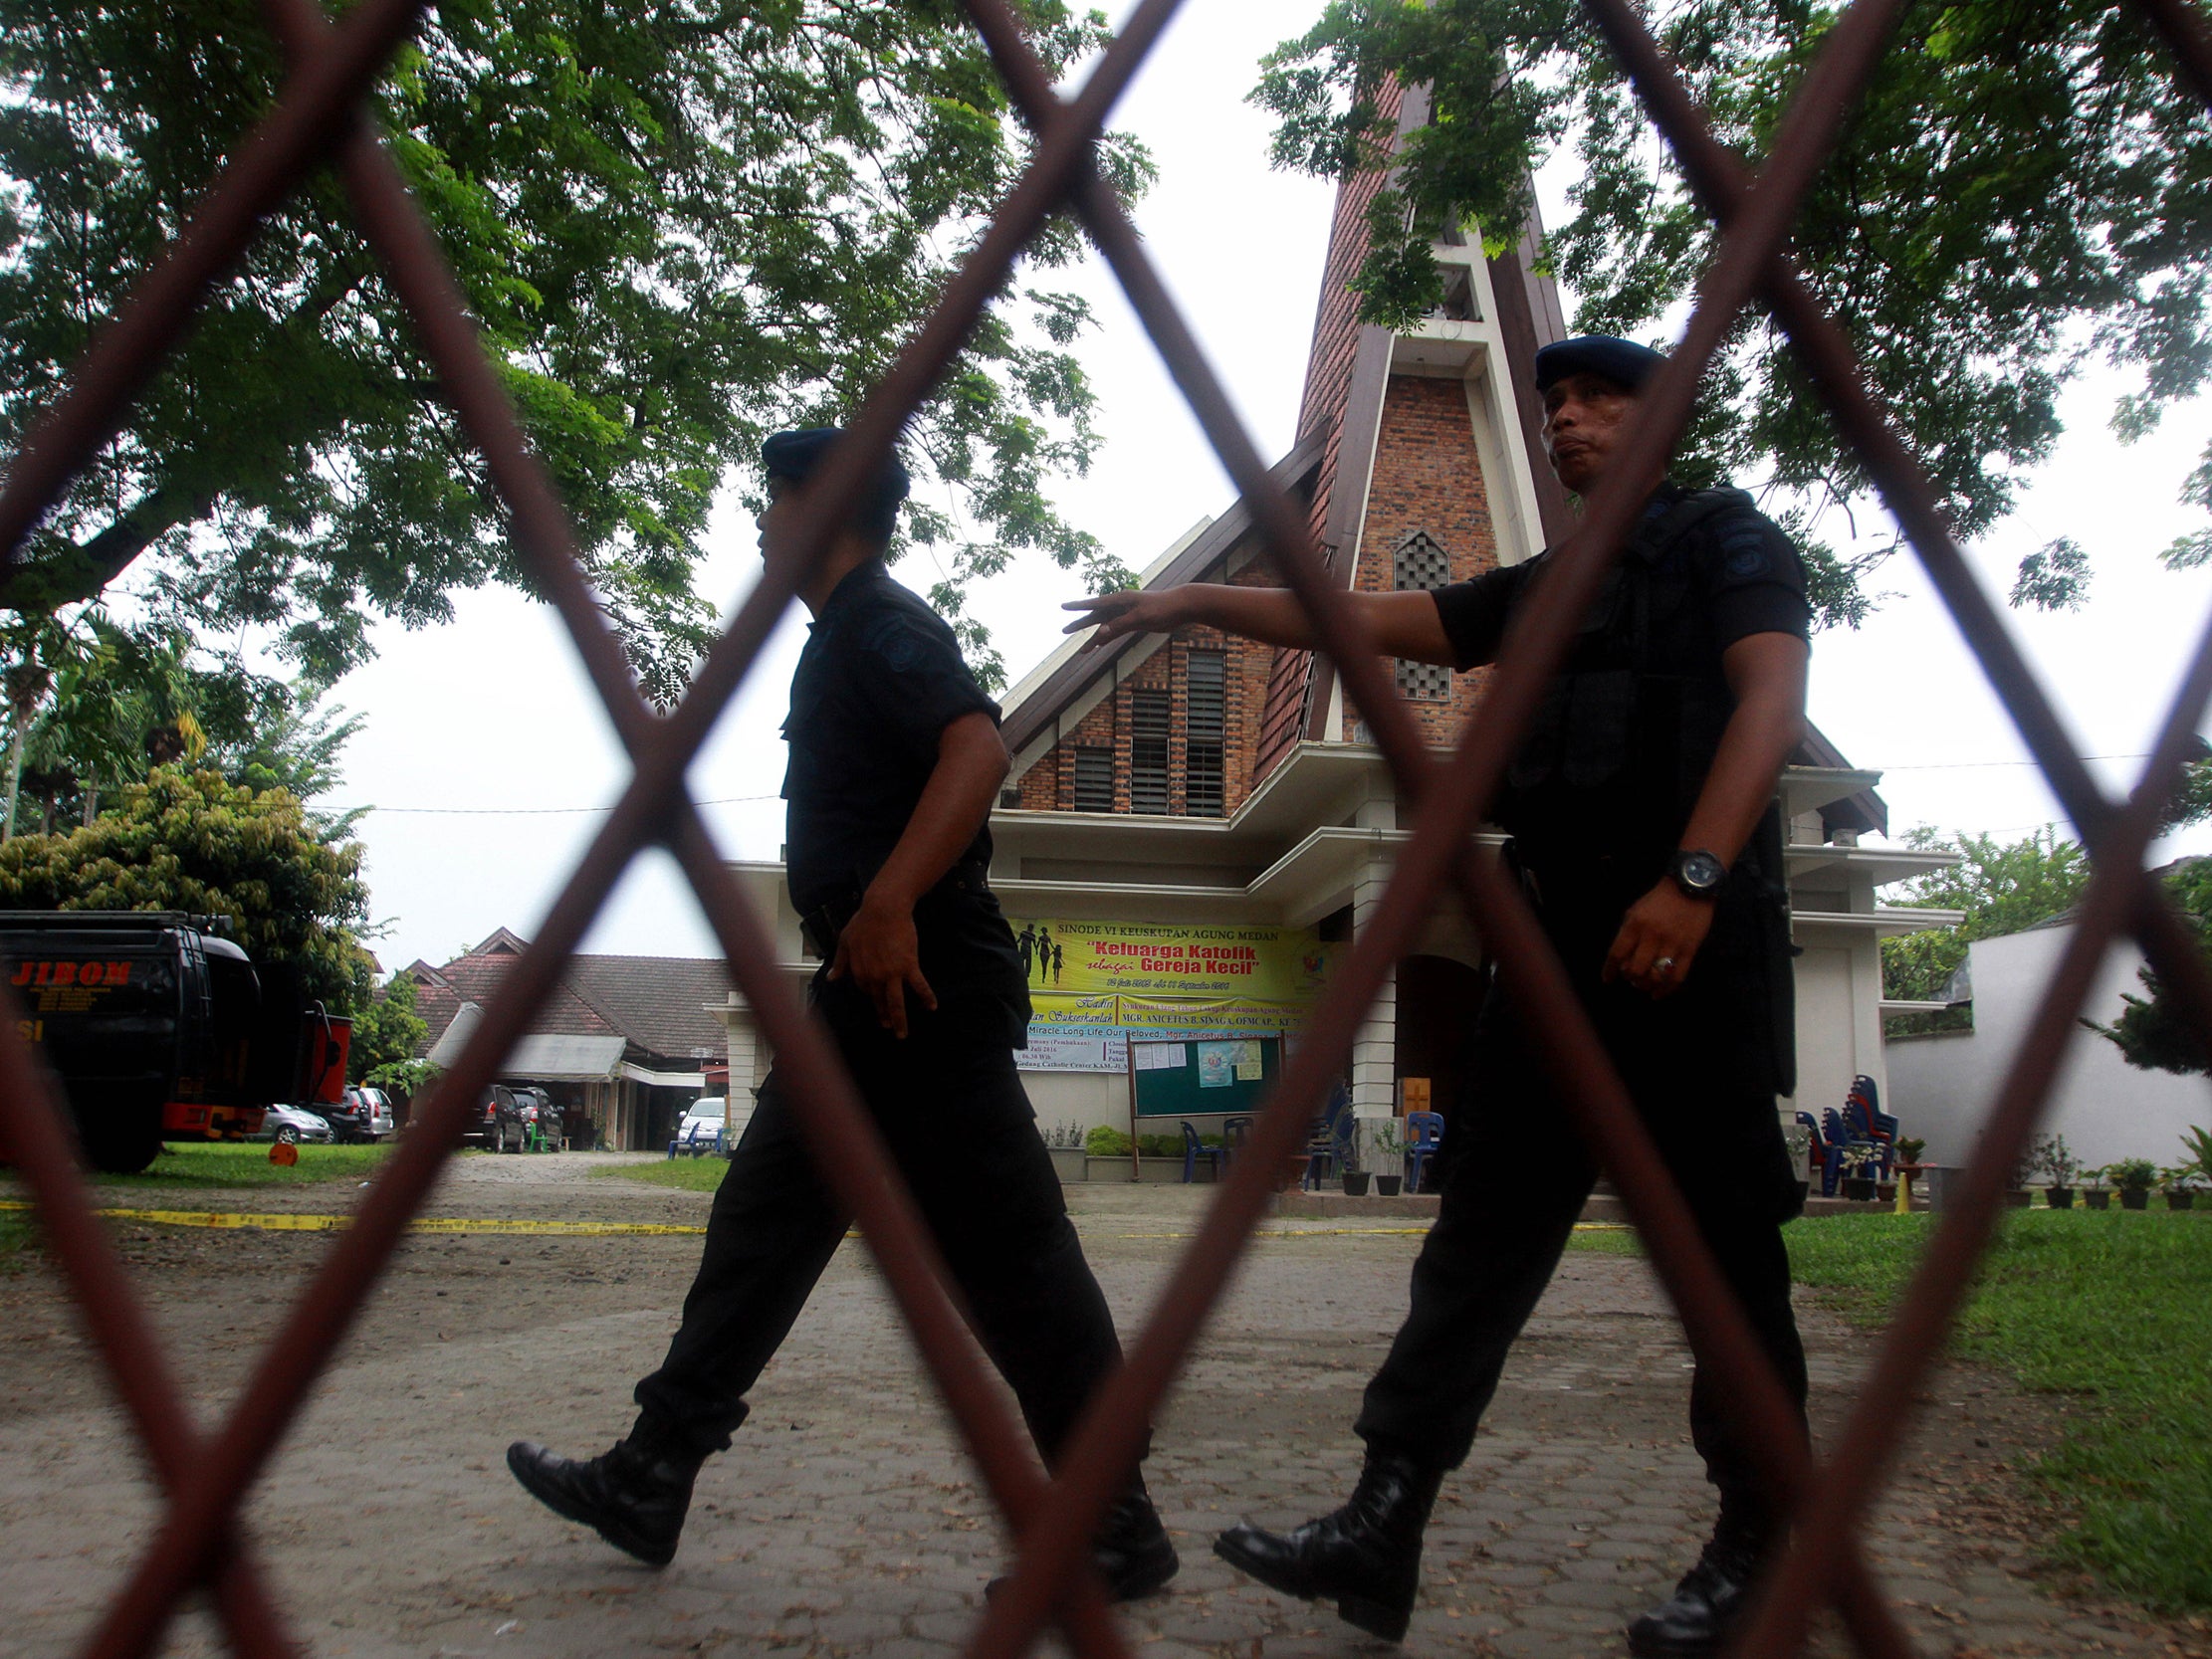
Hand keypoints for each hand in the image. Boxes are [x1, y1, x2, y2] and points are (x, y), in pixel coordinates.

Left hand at [827, 890, 937, 1037]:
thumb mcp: (845, 941)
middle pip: (879, 1001)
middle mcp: (874, 977)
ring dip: (900, 1020)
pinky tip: (932, 1007)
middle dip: (884, 1016)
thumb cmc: (863, 922)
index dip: (872, 994)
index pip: (866, 989)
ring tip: (902, 1033)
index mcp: (858, 972)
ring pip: (896, 1003)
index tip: (878, 997)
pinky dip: (926, 997)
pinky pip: (919, 985)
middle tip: (889, 1027)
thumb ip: (840, 962)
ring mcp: (892, 973)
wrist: (883, 910)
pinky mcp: (908, 966)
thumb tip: (831, 979)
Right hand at [1061, 588, 1181, 649]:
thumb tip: (1100, 633)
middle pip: (1095, 616)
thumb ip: (1119, 624)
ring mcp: (1127, 615)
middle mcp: (1120, 606)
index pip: (1094, 603)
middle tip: (1064, 630)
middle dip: (1080, 624)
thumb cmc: (1162, 608)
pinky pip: (1116, 632)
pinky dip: (1108, 640)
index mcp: (1120, 599)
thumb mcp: (1139, 617)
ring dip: (1094, 639)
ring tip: (1082, 652)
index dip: (1078, 606)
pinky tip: (1099, 647)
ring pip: (1106, 628)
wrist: (1181, 607)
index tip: (1063, 606)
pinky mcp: (1134, 623)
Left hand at [1602, 881, 1717, 999]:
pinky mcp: (1689, 950)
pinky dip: (1666, 990)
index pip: (1616, 954)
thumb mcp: (1635, 911)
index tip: (1608, 979)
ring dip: (1646, 985)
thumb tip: (1620, 960)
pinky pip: (1677, 977)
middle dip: (1630, 977)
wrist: (1690, 887)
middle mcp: (1652, 936)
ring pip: (1655, 977)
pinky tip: (1658, 994)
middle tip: (1631, 978)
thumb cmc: (1658, 900)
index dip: (1609, 970)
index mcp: (1635, 925)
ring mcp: (1672, 944)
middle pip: (1635, 969)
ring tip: (1644, 984)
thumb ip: (1626, 933)